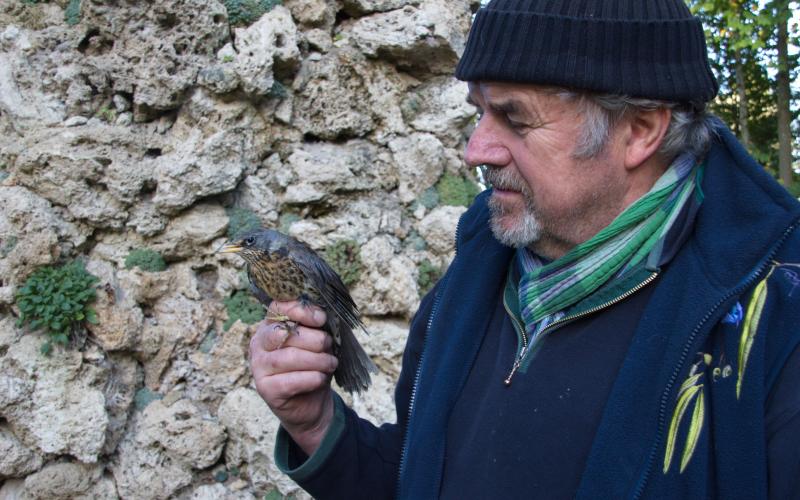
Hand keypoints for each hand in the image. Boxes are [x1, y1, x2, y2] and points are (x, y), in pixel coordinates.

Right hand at [249, 300, 337, 455]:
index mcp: (269, 326)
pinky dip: (312, 378)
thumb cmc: (313, 365)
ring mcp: (259, 367)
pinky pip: (291, 380)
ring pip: (289, 357)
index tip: (321, 319)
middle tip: (329, 346)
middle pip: (284, 333)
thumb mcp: (316, 342)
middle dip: (314, 339)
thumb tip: (322, 314)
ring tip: (330, 363)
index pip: (278, 307)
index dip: (301, 310)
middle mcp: (259, 344)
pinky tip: (321, 378)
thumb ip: (315, 326)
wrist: (311, 403)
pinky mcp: (265, 389)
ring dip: (317, 360)